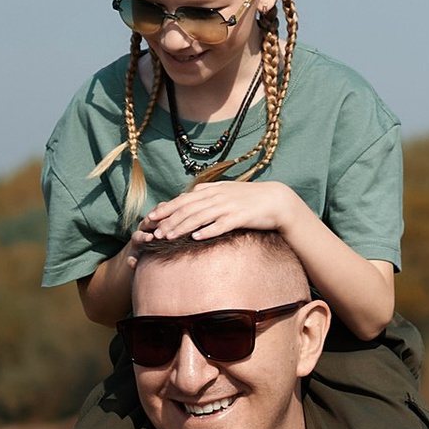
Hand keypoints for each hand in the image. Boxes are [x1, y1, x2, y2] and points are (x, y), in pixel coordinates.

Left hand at [131, 176, 297, 251]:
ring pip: (200, 217)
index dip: (166, 208)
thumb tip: (193, 191)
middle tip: (154, 232)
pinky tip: (195, 238)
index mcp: (212, 190)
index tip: (151, 218)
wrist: (276, 200)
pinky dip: (207, 231)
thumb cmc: (250, 197)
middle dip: (169, 221)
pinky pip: (220, 225)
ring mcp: (228, 206)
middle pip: (188, 208)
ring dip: (182, 227)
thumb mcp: (227, 190)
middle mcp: (217, 196)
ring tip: (168, 237)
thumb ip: (209, 190)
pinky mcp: (239, 217)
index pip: (183, 199)